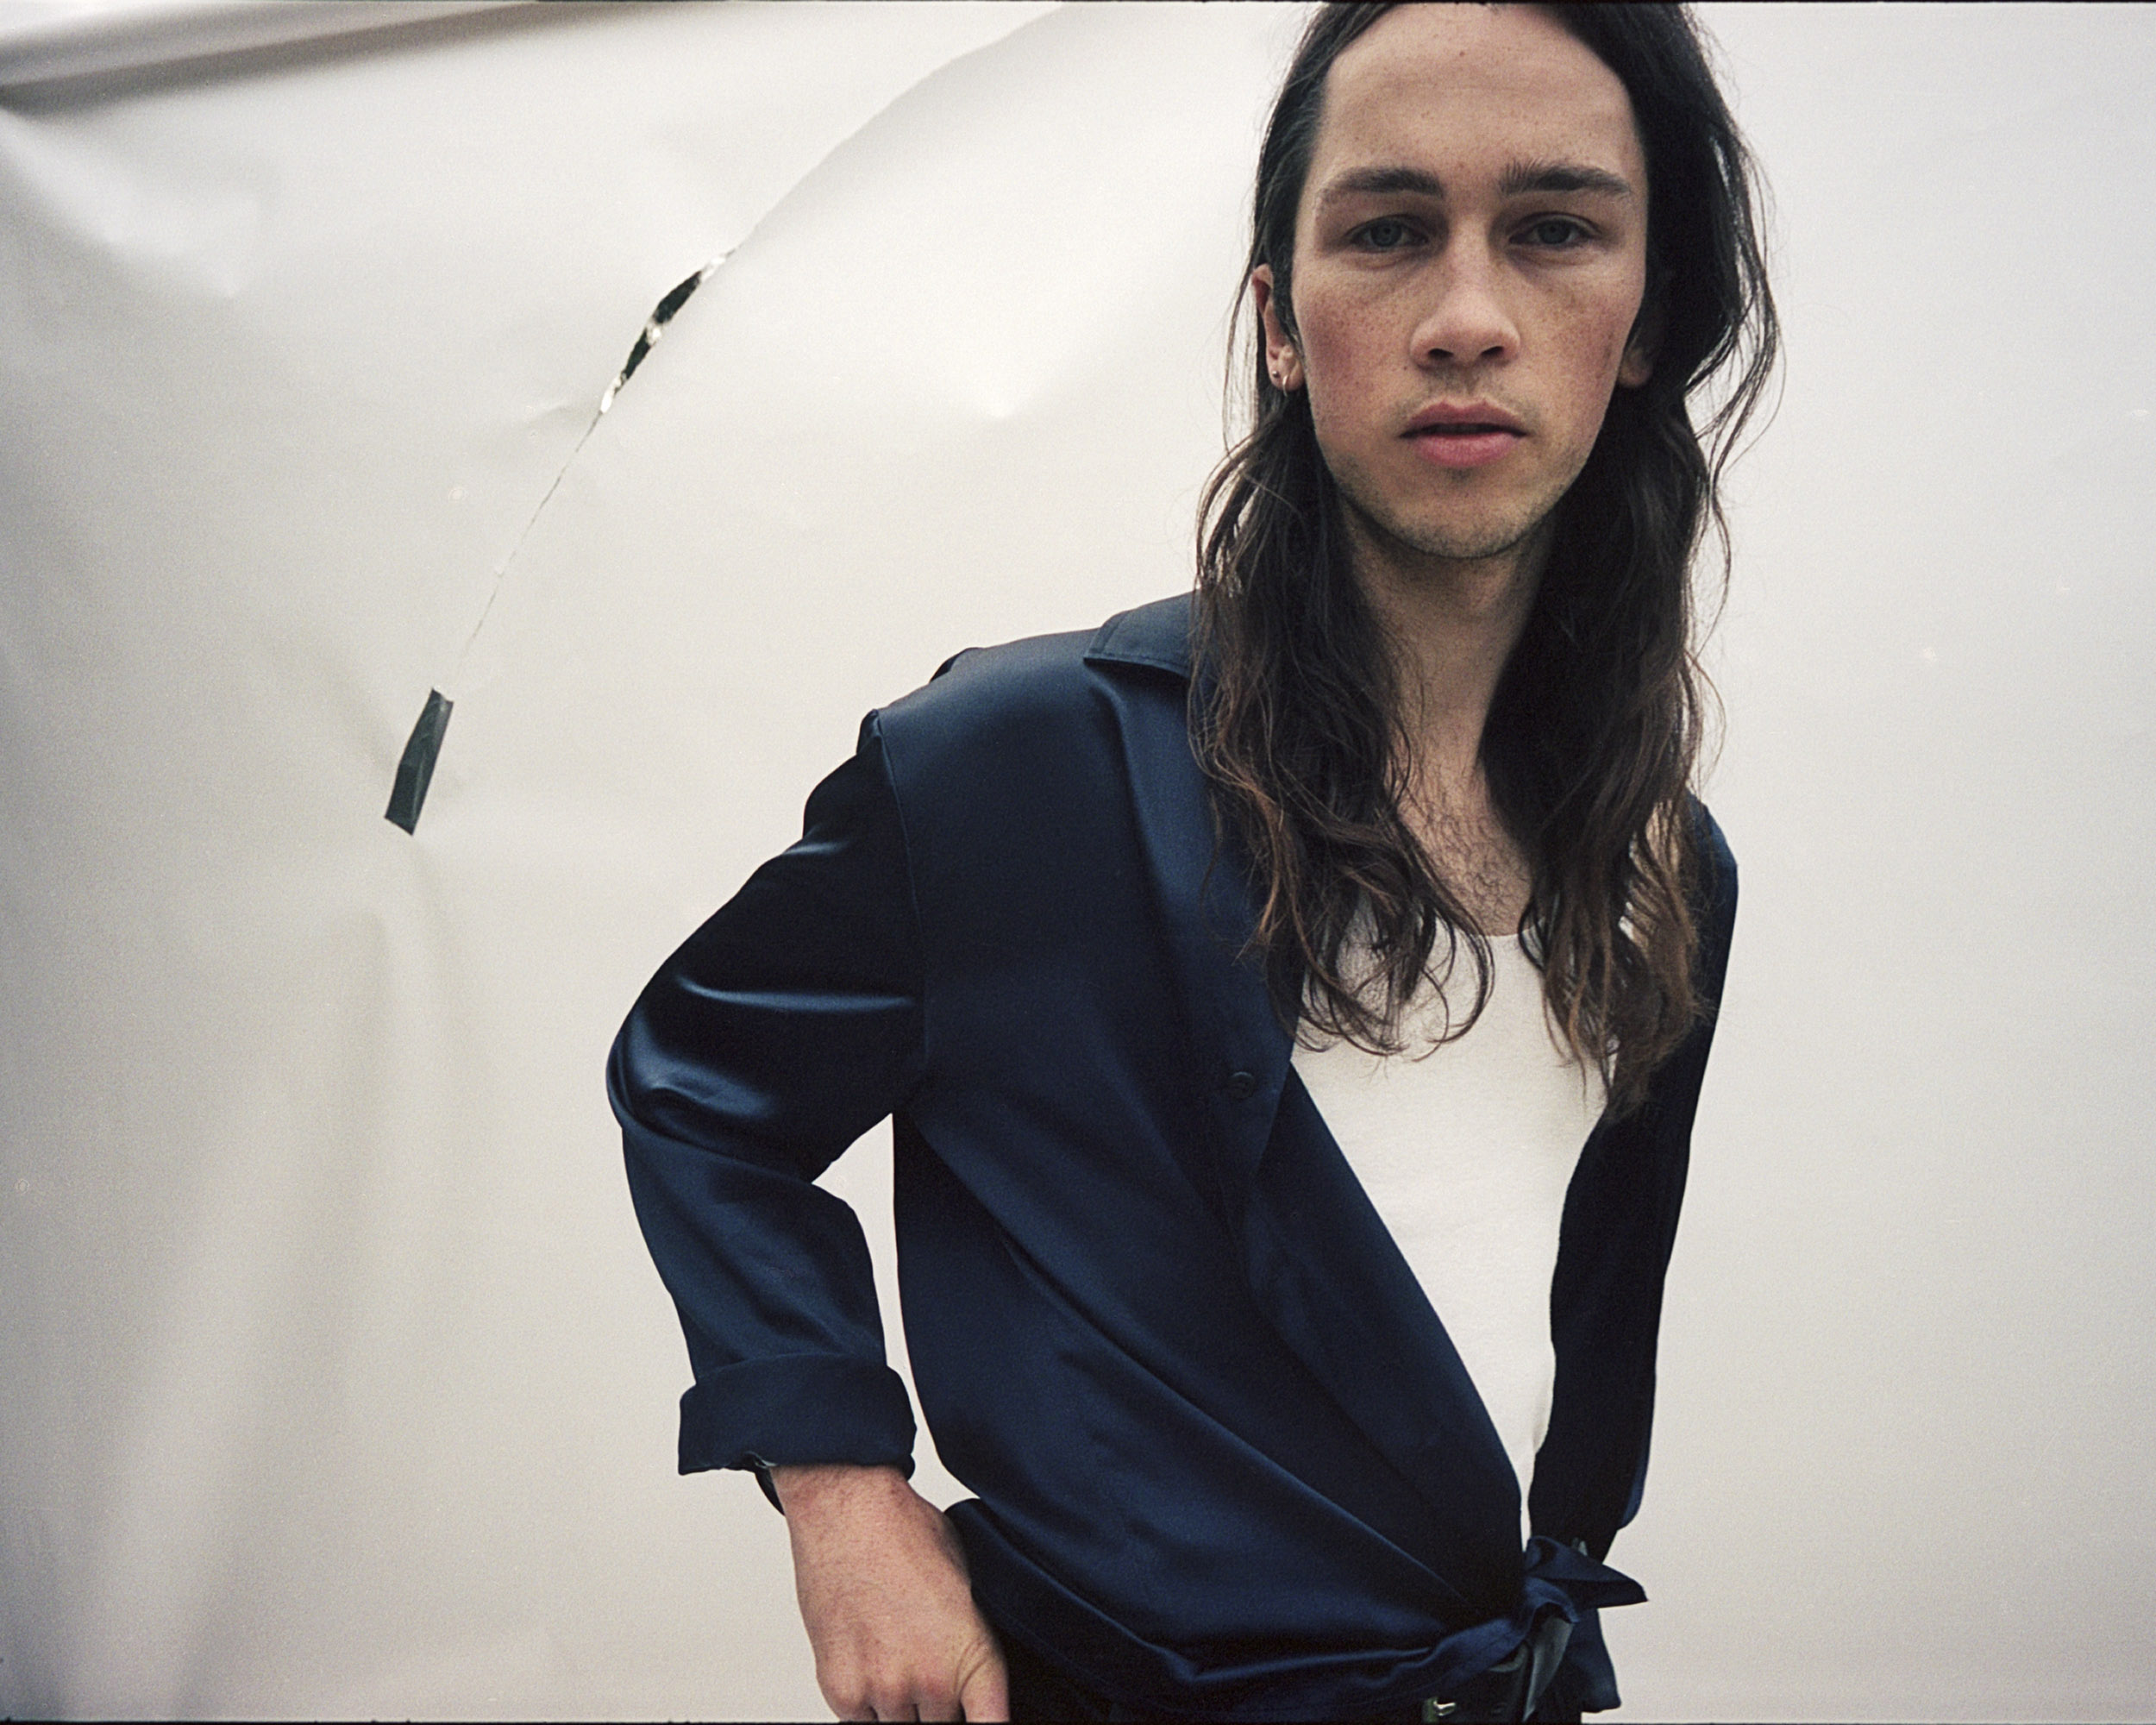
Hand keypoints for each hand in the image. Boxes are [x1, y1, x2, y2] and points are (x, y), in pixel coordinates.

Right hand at [771, 1462, 1008, 1721]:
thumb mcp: (968, 1588)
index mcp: (974, 1657)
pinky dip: (867, 1702)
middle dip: (941, 1708)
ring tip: (898, 1655)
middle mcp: (930, 1682)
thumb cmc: (906, 1535)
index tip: (982, 1719)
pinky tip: (871, 1659)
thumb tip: (974, 1683)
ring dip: (902, 1706)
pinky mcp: (841, 1690)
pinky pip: (862, 1721)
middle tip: (931, 1670)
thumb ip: (972, 1645)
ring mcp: (883, 1690)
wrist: (848, 1510)